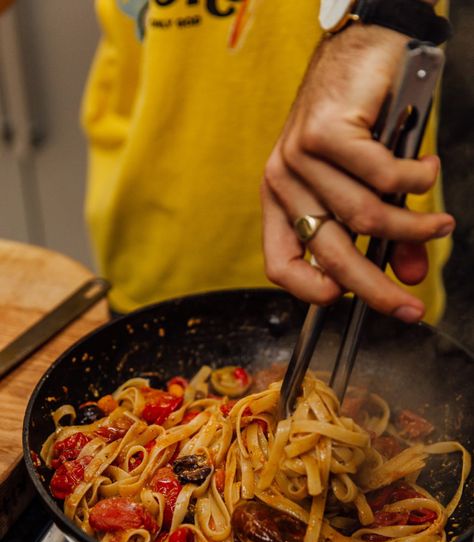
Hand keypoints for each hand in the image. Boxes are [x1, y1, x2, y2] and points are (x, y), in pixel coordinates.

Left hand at [261, 24, 454, 322]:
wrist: (362, 51)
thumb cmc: (359, 122)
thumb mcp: (366, 188)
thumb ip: (385, 235)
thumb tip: (412, 273)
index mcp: (281, 202)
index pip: (280, 263)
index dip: (309, 290)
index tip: (343, 302)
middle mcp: (281, 183)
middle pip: (331, 253)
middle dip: (377, 287)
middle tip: (411, 305)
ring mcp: (297, 157)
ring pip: (364, 216)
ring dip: (413, 226)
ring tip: (438, 224)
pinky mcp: (324, 132)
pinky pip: (381, 176)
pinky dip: (415, 181)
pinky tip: (426, 171)